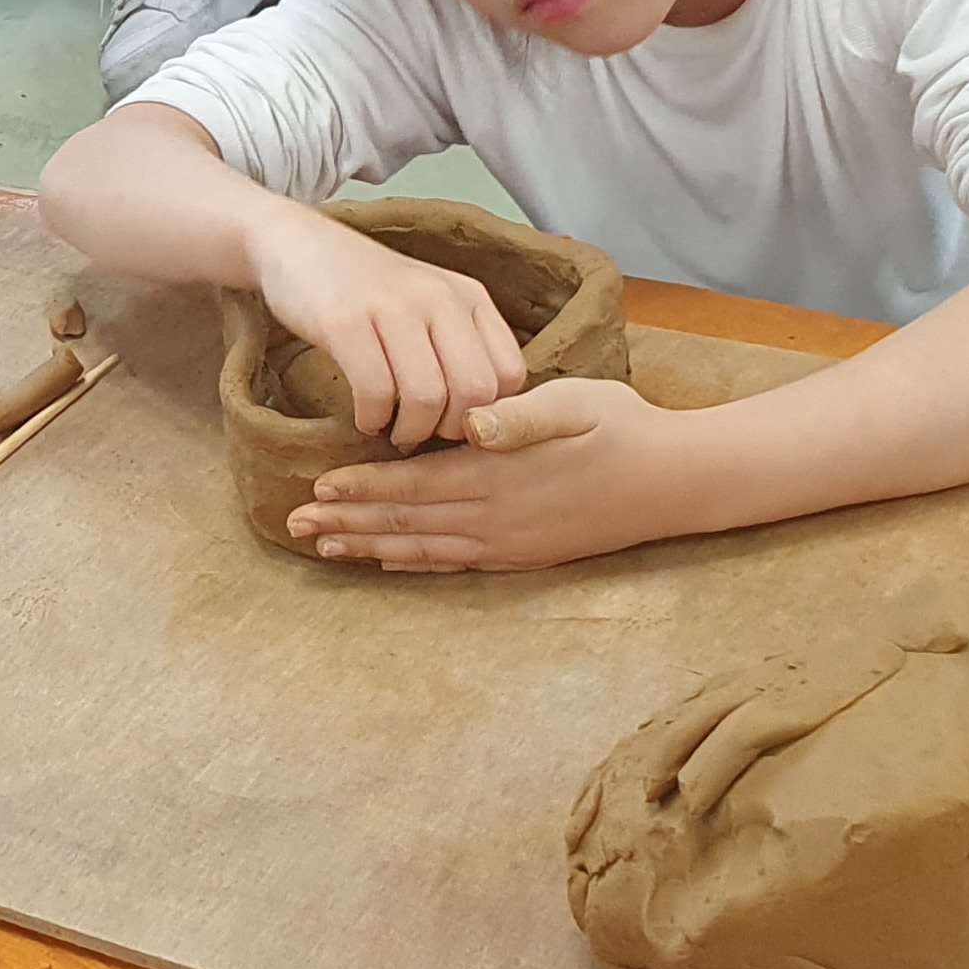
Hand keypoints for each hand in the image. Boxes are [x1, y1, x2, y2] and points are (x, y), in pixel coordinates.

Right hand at [242, 208, 527, 450]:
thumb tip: (478, 419)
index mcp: (468, 296)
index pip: (509, 374)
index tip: (454, 423)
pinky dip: (372, 418)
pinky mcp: (344, 322)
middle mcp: (438, 297)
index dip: (487, 414)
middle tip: (423, 433)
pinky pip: (375, 390)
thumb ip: (459, 348)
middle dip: (450, 429)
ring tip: (391, 429)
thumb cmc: (364, 288)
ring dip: (410, 430)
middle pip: (474, 390)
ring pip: (428, 396)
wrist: (295, 244)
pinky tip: (365, 417)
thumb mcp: (428, 305)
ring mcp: (392, 307)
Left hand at [284, 378, 699, 570]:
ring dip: (370, 547)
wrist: (676, 482)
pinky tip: (388, 562)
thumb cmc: (622, 427)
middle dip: (347, 524)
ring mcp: (509, 543)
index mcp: (497, 475)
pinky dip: (415, 563)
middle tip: (293, 527)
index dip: (361, 487)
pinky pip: (456, 564)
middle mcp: (495, 518)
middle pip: (405, 522)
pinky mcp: (525, 556)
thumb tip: (475, 422)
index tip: (314, 489)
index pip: (412, 484)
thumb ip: (521, 415)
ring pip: (423, 549)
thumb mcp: (575, 403)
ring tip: (325, 548)